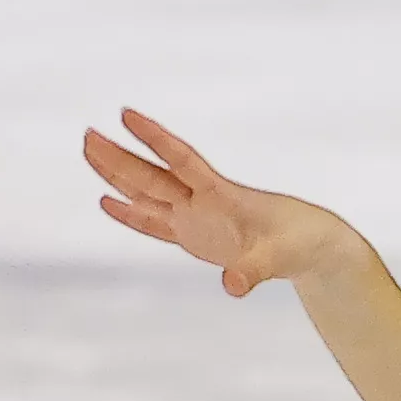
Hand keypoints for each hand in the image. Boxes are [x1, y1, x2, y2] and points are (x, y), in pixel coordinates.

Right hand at [84, 111, 358, 297]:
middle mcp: (203, 202)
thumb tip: (233, 287)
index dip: (155, 138)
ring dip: (118, 175)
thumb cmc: (301, 243)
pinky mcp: (196, 237)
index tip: (127, 114)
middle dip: (119, 157)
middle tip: (87, 134)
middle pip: (153, 176)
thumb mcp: (280, 258)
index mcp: (222, 195)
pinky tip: (106, 202)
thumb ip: (253, 271)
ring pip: (148, 193)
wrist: (313, 247)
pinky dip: (131, 215)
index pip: (182, 160)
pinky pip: (155, 224)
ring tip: (88, 150)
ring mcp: (196, 218)